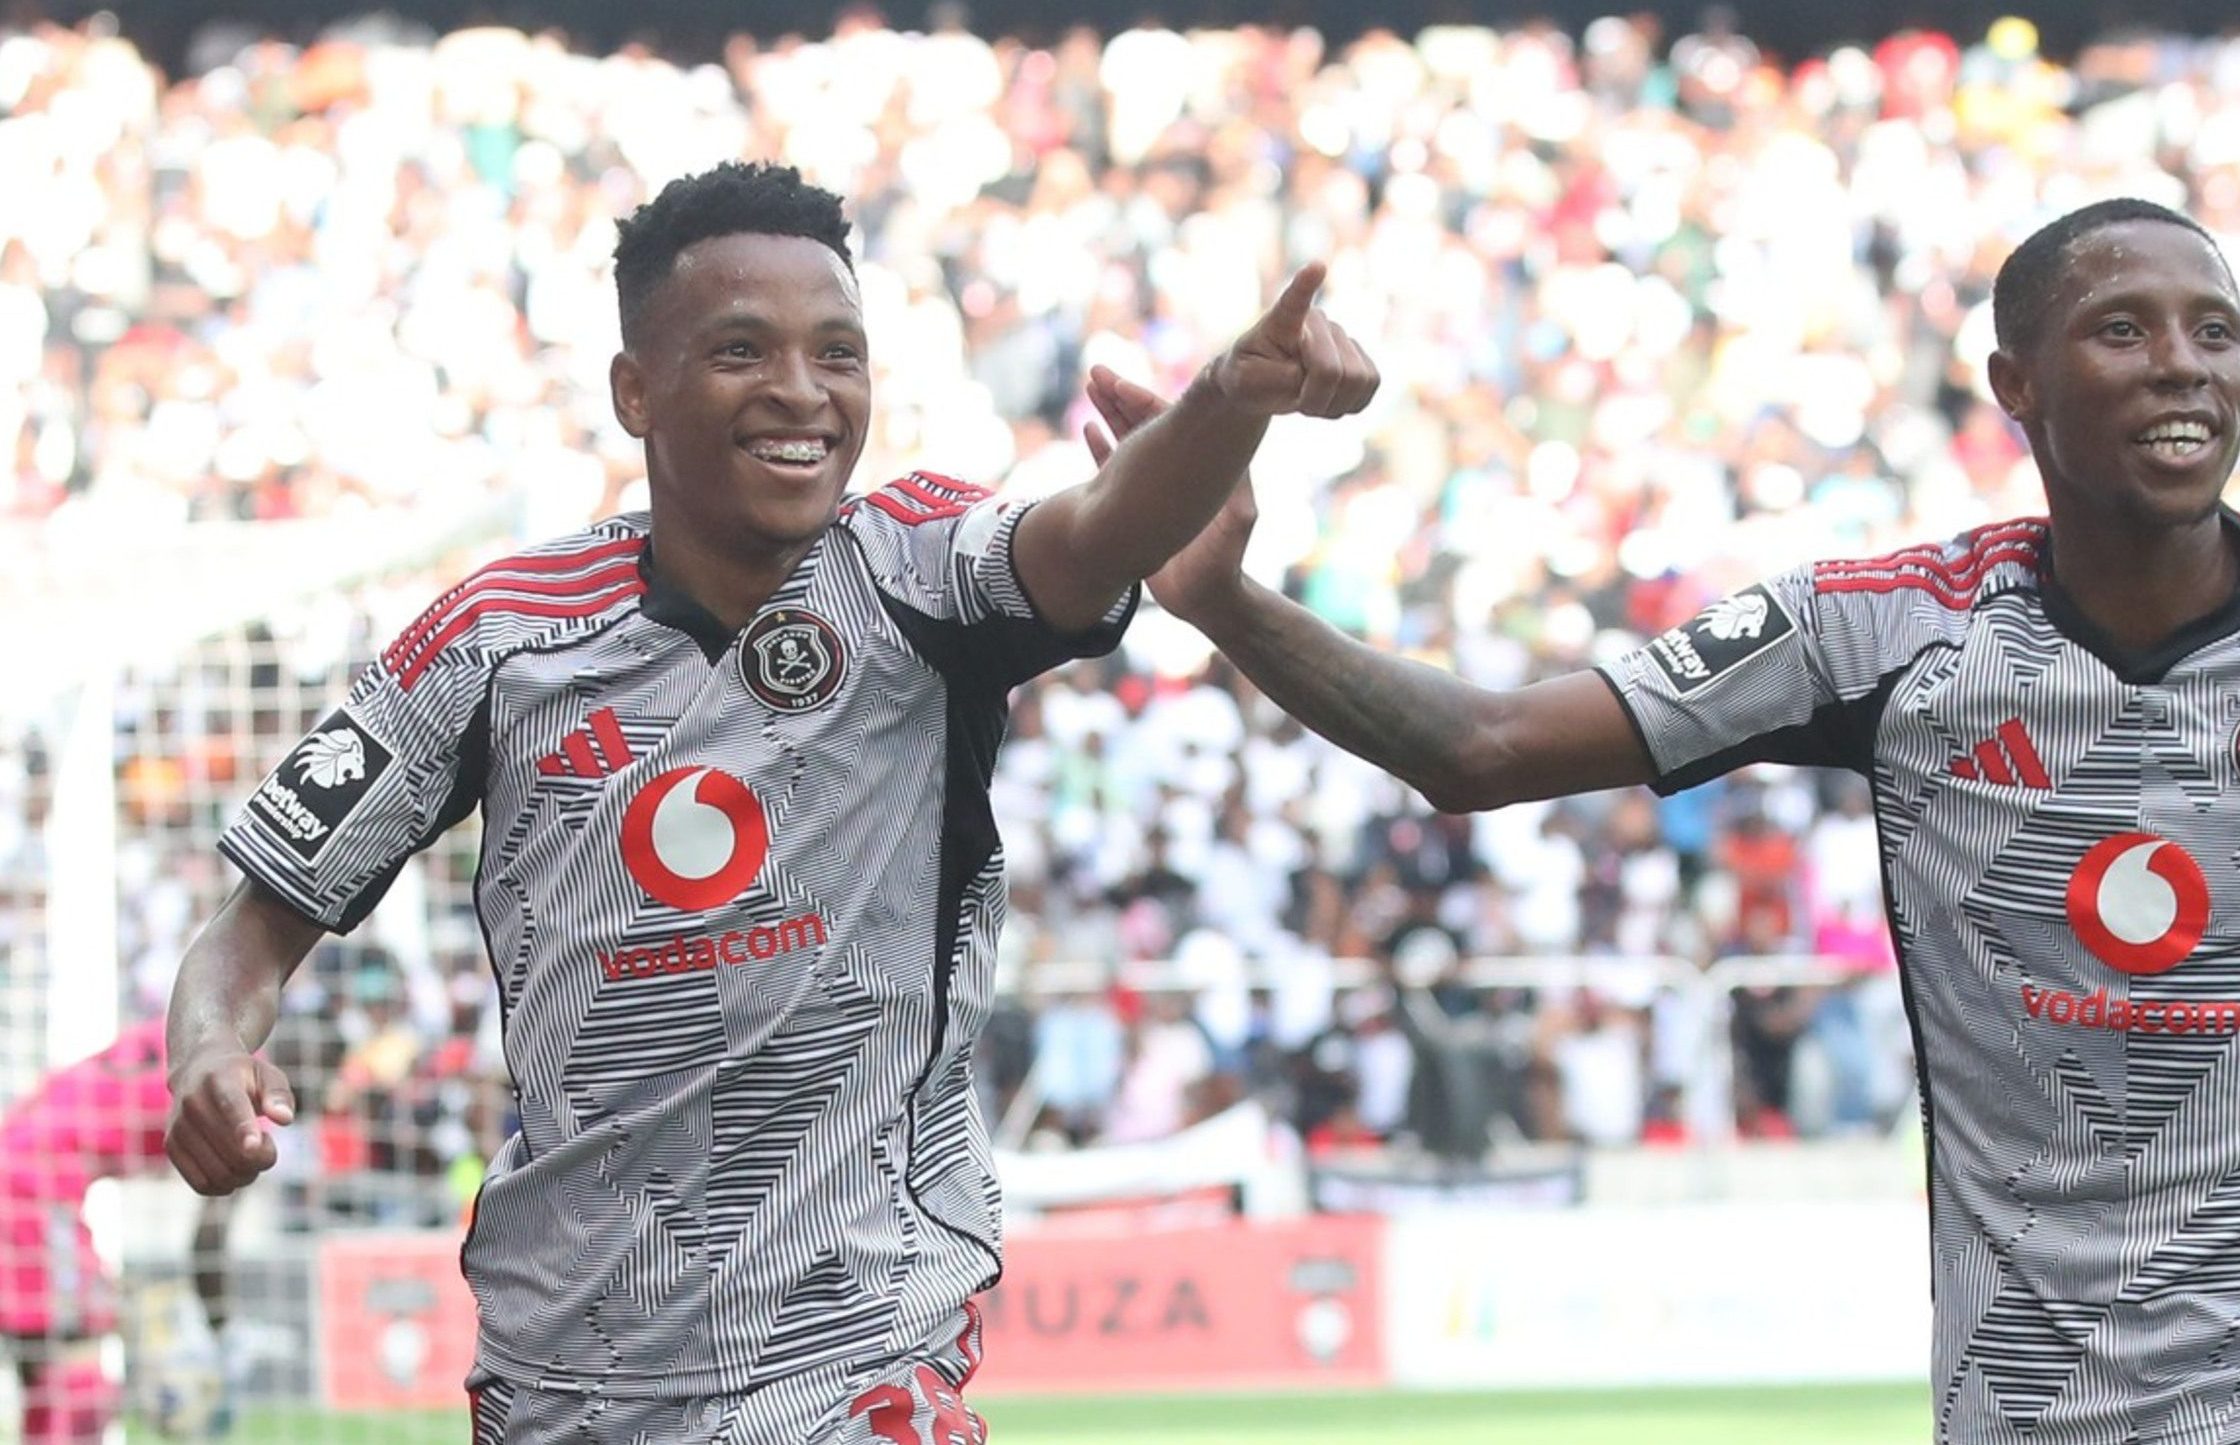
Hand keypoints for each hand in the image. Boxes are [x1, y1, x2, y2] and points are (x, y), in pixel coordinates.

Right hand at [166, 1049, 294, 1196]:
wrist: (197, 1071)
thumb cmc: (243, 1077)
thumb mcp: (267, 1075)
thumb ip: (278, 1095)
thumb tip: (285, 1119)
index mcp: (220, 1080)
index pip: (232, 1107)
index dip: (243, 1129)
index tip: (254, 1146)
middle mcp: (193, 1103)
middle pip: (233, 1151)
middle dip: (263, 1158)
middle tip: (267, 1144)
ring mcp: (178, 1127)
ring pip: (219, 1174)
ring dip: (247, 1174)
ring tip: (250, 1153)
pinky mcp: (171, 1147)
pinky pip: (202, 1185)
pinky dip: (226, 1186)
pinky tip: (234, 1167)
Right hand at [1083, 367, 1258, 624]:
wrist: (1206, 599)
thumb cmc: (1224, 565)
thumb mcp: (1235, 526)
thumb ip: (1236, 496)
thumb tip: (1237, 461)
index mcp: (1201, 465)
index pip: (1171, 422)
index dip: (1144, 400)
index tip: (1120, 383)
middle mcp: (1179, 468)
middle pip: (1148, 422)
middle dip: (1122, 397)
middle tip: (1095, 373)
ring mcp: (1157, 484)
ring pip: (1131, 438)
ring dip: (1111, 413)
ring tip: (1089, 387)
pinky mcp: (1140, 504)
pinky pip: (1116, 469)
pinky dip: (1102, 447)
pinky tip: (1087, 426)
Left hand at [1204, 262, 1378, 417]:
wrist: (1262, 382)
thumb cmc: (1250, 376)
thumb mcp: (1246, 383)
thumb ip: (1279, 378)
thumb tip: (1317, 375)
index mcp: (1281, 321)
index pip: (1294, 301)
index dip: (1305, 285)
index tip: (1316, 267)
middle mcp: (1318, 322)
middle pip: (1331, 371)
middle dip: (1314, 397)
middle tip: (1294, 400)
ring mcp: (1343, 337)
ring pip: (1358, 381)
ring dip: (1331, 404)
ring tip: (1309, 398)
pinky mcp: (1362, 358)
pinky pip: (1370, 387)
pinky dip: (1348, 404)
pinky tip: (1328, 398)